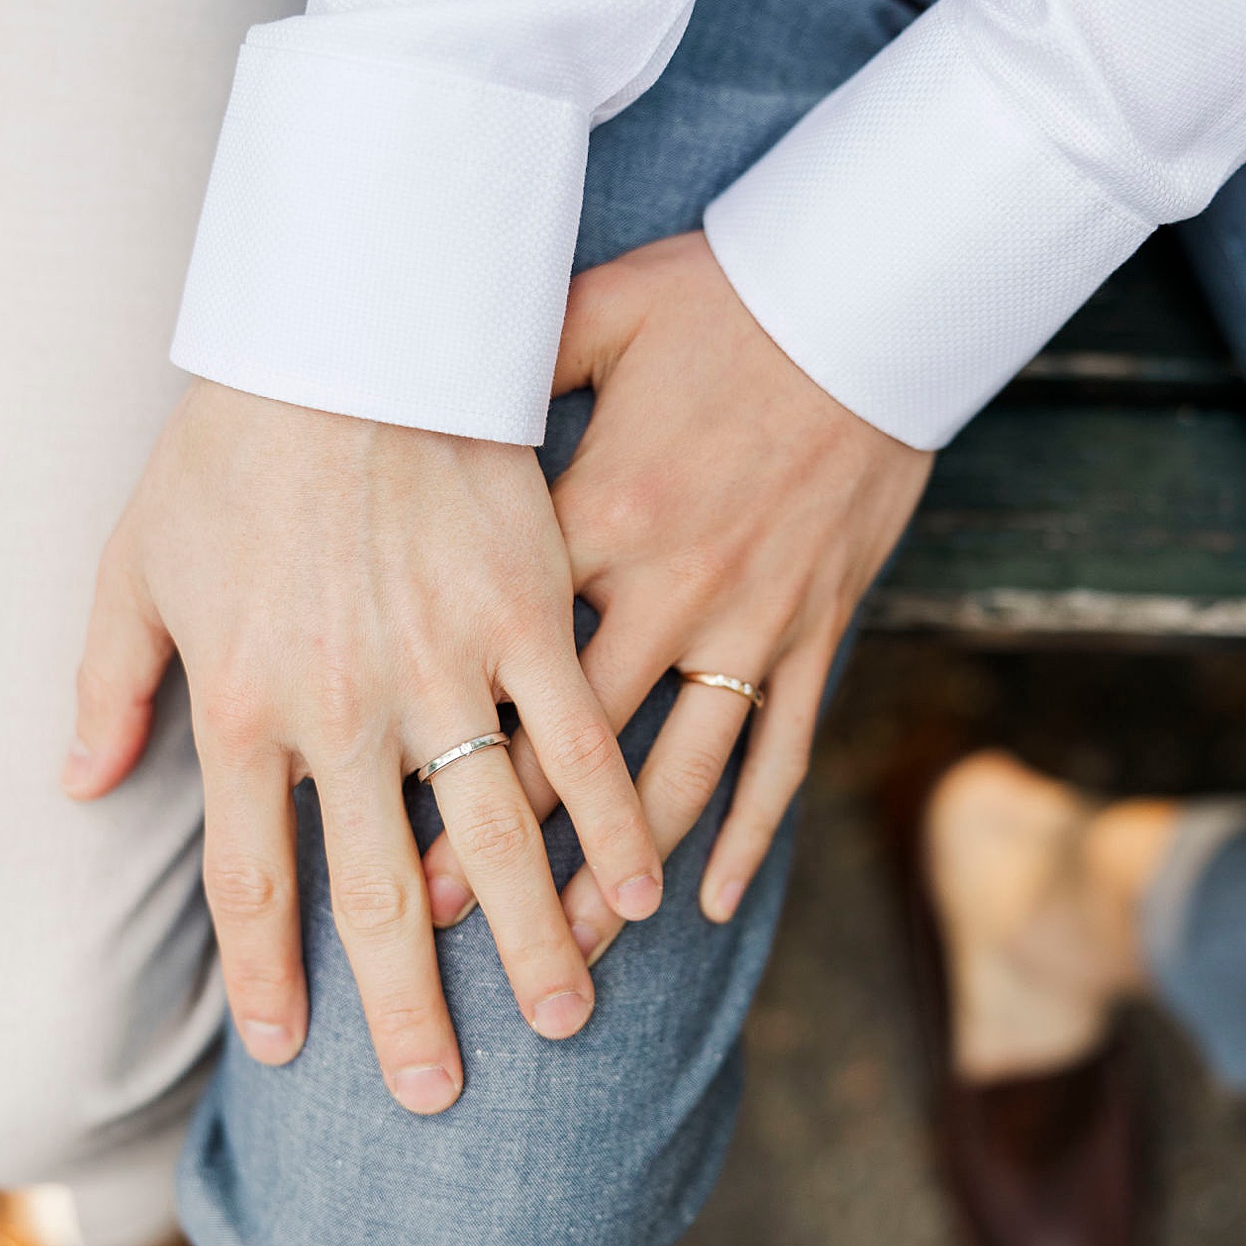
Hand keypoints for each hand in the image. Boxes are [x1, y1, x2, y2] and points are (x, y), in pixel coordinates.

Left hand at [64, 380, 658, 1112]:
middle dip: (407, 1003)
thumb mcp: (133, 559)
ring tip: (566, 1017)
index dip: (272, 973)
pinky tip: (639, 884)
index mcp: (245, 704)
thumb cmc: (226, 441)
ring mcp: (445, 662)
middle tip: (434, 1092)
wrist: (336, 325)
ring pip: (492, 832)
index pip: (256, 878)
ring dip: (532, 936)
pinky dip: (610, 818)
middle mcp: (346, 707)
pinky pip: (579, 735)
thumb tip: (82, 783)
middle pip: (378, 890)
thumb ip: (109, 682)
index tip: (292, 1045)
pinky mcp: (527, 607)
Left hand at [422, 232, 932, 960]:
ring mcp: (751, 617)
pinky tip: (707, 900)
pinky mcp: (816, 627)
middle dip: (504, 844)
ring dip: (620, 871)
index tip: (374, 824)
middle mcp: (672, 584)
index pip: (499, 660)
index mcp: (597, 514)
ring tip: (569, 952)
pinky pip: (780, 749)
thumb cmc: (717, 297)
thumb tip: (398, 398)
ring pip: (677, 775)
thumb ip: (497, 372)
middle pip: (575, 746)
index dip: (433, 750)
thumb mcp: (591, 311)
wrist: (871, 293)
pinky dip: (746, 831)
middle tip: (444, 926)